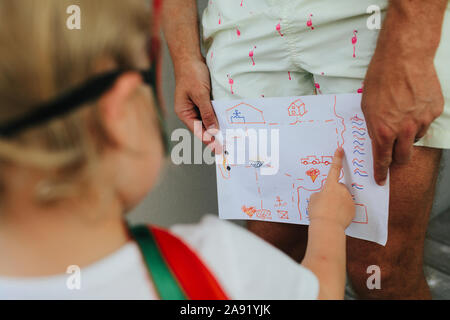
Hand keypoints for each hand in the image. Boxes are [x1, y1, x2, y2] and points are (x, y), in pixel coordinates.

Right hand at [174, 58, 218, 149]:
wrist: (189, 56)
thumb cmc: (191, 74)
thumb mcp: (200, 94)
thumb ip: (207, 113)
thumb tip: (213, 130)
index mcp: (184, 112)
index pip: (198, 131)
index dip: (209, 141)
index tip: (219, 149)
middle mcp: (188, 111)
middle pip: (202, 128)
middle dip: (214, 136)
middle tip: (227, 146)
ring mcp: (195, 106)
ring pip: (207, 121)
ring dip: (217, 128)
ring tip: (229, 138)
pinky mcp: (202, 100)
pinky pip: (210, 112)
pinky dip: (217, 117)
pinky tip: (226, 123)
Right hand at [308, 148, 354, 229]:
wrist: (327, 227)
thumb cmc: (317, 212)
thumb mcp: (313, 199)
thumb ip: (320, 193)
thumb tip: (326, 195)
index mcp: (330, 185)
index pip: (334, 168)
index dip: (337, 158)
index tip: (341, 149)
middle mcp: (342, 190)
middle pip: (339, 187)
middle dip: (334, 193)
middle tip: (326, 203)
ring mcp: (349, 199)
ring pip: (343, 198)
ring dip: (338, 202)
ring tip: (330, 212)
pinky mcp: (353, 209)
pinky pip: (347, 207)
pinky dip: (342, 211)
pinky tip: (336, 217)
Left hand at [361, 3, 444, 185]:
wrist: (404, 57)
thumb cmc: (380, 80)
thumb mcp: (367, 107)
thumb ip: (374, 127)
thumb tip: (378, 142)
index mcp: (384, 131)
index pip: (383, 159)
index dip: (381, 172)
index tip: (381, 180)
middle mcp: (404, 130)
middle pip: (403, 157)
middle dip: (397, 159)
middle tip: (393, 154)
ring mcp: (422, 121)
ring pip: (415, 138)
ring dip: (407, 134)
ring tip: (401, 113)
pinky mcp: (435, 110)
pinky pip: (425, 122)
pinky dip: (418, 118)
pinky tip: (412, 103)